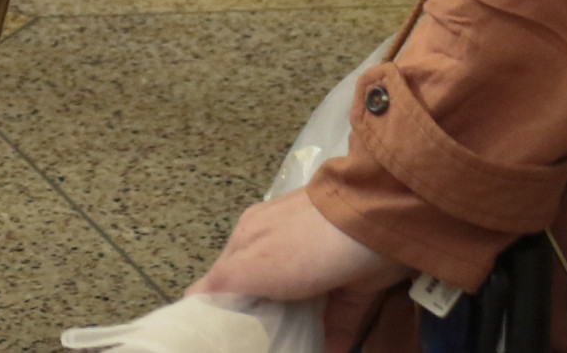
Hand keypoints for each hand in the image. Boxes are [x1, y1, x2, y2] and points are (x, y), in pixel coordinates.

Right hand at [193, 192, 405, 352]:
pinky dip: (330, 345)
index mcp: (251, 239)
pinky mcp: (353, 289)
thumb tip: (190, 304)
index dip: (221, 313)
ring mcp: (320, 270)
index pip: (226, 281)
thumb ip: (221, 284)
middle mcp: (282, 252)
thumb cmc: (302, 243)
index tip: (221, 341)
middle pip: (265, 301)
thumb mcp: (251, 262)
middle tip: (259, 349)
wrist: (376, 226)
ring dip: (295, 340)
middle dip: (261, 330)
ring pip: (301, 315)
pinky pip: (337, 324)